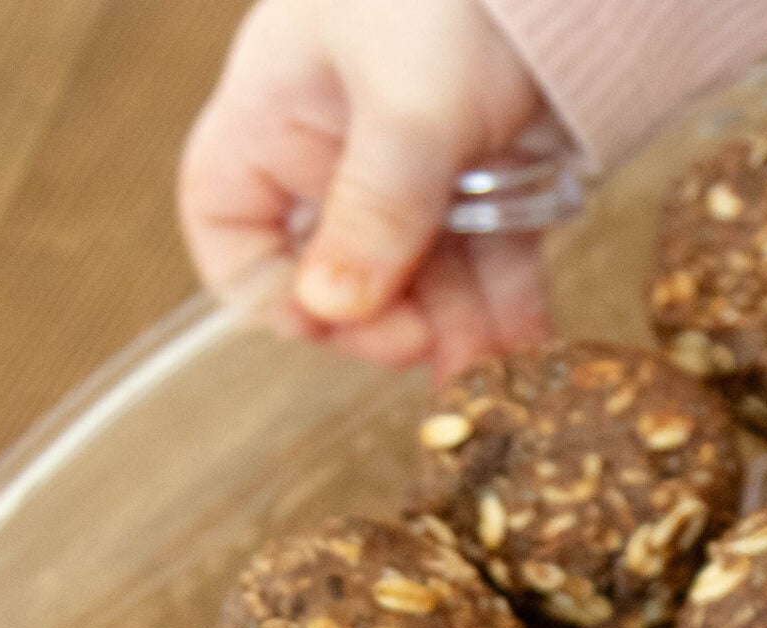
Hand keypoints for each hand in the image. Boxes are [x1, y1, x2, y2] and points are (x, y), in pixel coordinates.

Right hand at [179, 0, 552, 375]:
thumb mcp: (405, 102)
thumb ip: (374, 206)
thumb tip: (329, 308)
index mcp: (274, 122)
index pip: (232, 232)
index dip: (274, 294)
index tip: (337, 321)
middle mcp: (336, 155)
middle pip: (342, 274)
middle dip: (392, 326)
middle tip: (441, 356)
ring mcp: (417, 171)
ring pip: (427, 278)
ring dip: (461, 333)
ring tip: (501, 385)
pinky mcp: (493, 180)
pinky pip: (492, 262)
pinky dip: (511, 308)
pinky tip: (534, 353)